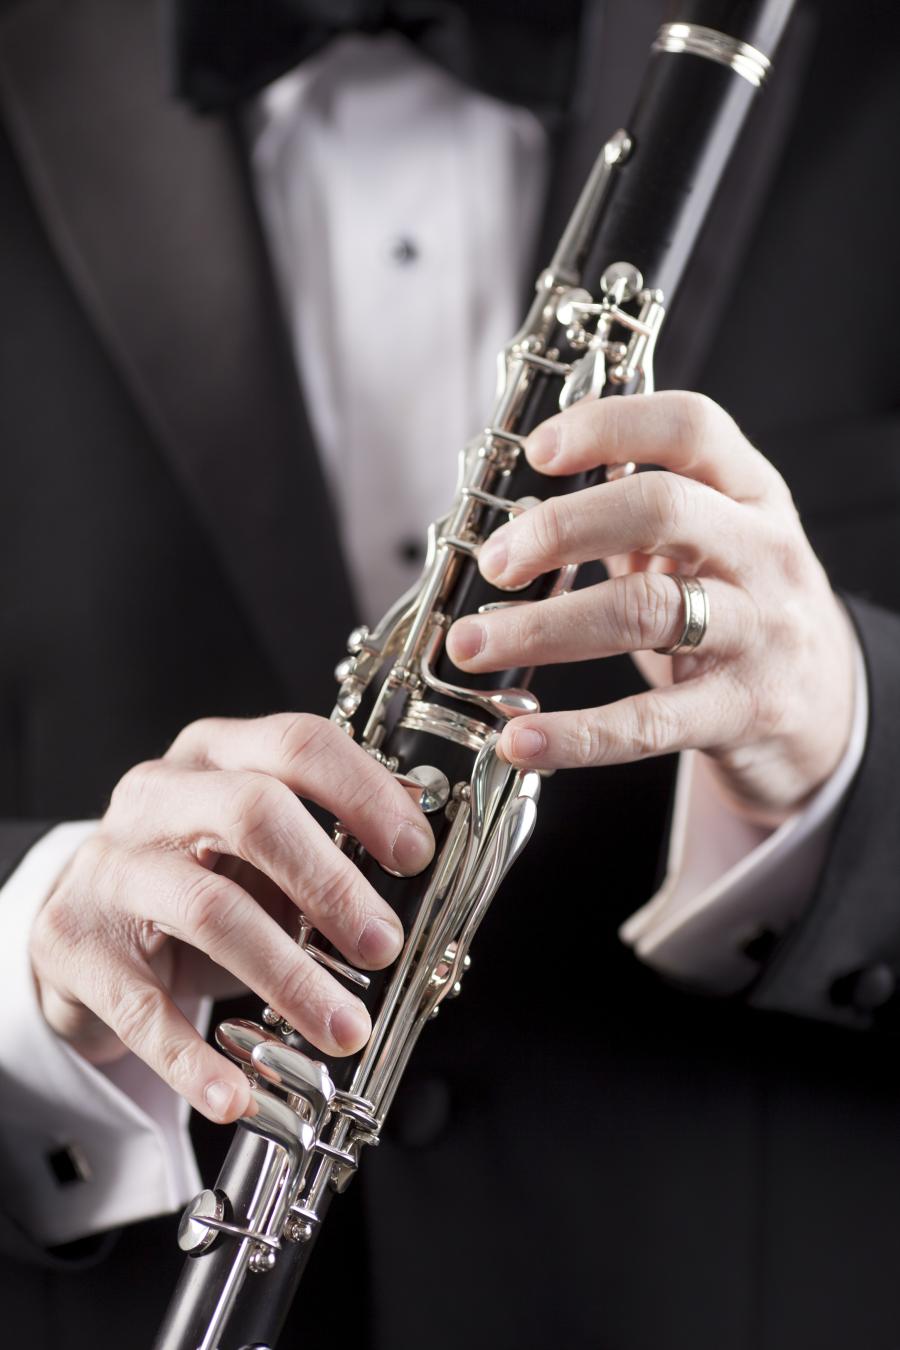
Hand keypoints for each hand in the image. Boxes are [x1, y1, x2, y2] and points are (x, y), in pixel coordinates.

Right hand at [30, 714, 433, 1121]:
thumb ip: (329, 851)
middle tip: (384, 946)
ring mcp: (110, 868)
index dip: (365, 794)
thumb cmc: (198, 879)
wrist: (81, 925)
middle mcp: (159, 795)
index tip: (416, 853)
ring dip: (289, 977)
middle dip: (332, 883)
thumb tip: (421, 880)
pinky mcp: (73, 945)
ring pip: (210, 911)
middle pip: (253, 813)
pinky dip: (194, 1057)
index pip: (297, 745)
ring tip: (344, 1029)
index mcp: (216, 754)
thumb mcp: (260, 850)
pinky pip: (141, 1009)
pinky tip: (236, 1093)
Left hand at [446, 391, 855, 824]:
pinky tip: (520, 738)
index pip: (691, 427)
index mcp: (749, 491)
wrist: (821, 704)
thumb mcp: (709, 539)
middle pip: (663, 508)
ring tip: (473, 644)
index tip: (539, 450)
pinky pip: (651, 721)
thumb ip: (632, 511)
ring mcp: (760, 630)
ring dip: (545, 627)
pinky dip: (577, 733)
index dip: (611, 426)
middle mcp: (762, 550)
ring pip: (649, 611)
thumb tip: (512, 506)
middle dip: (561, 528)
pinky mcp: (743, 709)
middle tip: (494, 561)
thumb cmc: (739, 605)